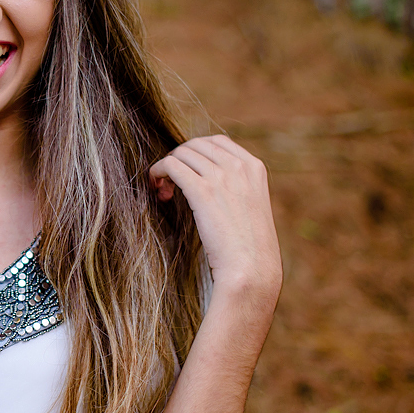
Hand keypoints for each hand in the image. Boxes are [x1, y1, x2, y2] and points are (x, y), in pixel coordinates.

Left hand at [149, 136, 281, 303]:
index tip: (188, 172)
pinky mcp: (203, 191)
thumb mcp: (250, 208)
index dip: (195, 153)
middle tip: (171, 182)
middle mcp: (239, 166)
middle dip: (179, 159)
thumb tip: (209, 182)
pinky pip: (172, 165)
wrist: (251, 270)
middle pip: (196, 145)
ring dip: (167, 167)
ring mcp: (222, 177)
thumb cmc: (248, 249)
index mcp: (254, 167)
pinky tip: (158, 190)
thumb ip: (236, 188)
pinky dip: (158, 172)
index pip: (217, 142)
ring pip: (181, 153)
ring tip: (164, 191)